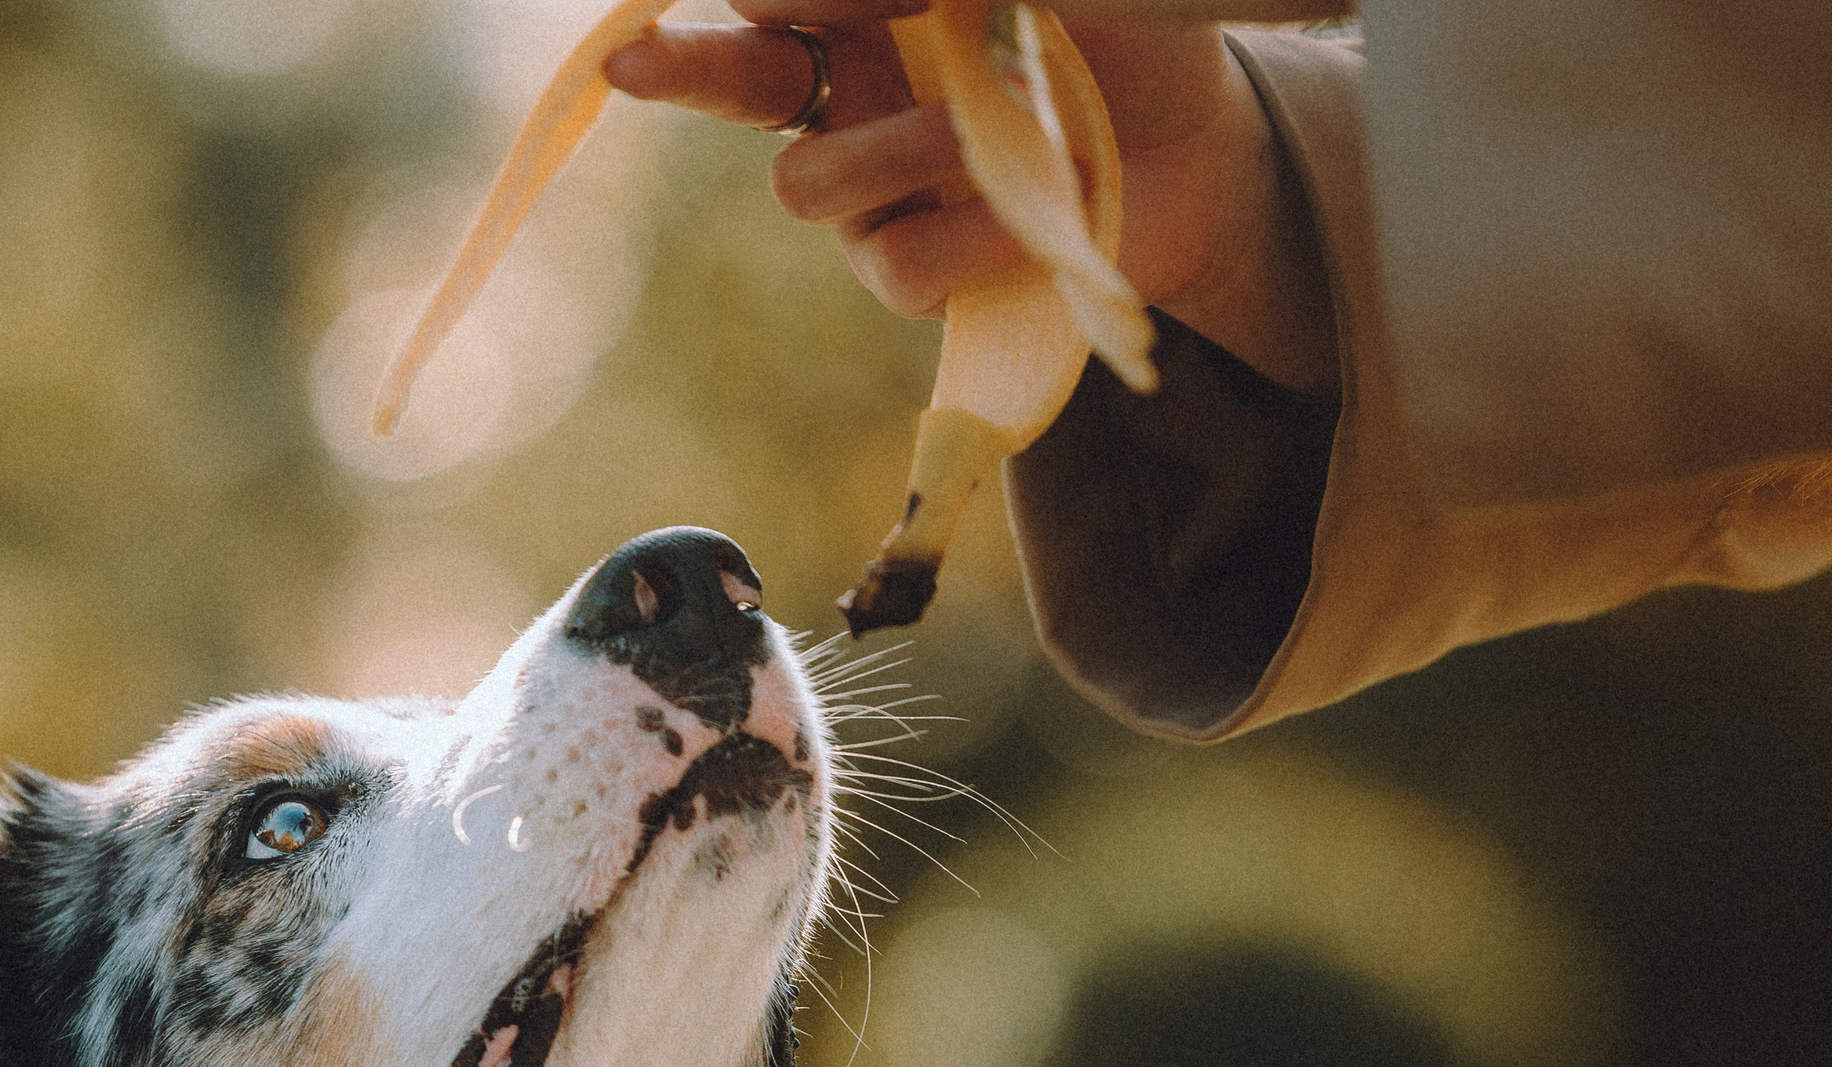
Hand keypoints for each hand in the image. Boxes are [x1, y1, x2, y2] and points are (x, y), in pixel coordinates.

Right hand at [604, 4, 1337, 391]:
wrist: (1200, 143)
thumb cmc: (1118, 34)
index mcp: (852, 12)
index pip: (758, 2)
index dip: (737, 4)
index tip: (712, 13)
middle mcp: (841, 95)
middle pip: (729, 83)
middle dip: (679, 69)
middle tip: (631, 62)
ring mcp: (867, 193)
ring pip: (808, 187)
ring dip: (896, 150)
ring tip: (984, 130)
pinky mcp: (911, 274)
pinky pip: (895, 264)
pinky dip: (966, 236)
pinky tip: (1027, 215)